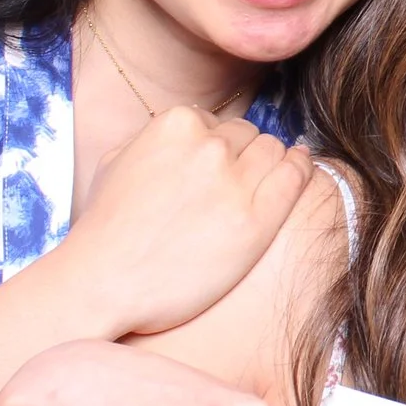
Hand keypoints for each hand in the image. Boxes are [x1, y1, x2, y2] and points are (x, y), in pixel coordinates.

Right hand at [59, 106, 311, 334]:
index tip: (216, 170)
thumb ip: (155, 137)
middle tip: (235, 185)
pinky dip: (301, 168)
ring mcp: (235, 181)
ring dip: (271, 163)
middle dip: (244, 156)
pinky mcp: (256, 220)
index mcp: (177, 123)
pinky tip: (300, 167)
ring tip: (264, 184)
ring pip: (274, 152)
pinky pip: (295, 177)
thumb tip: (193, 129)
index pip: (218, 124)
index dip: (219, 148)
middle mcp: (210, 145)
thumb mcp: (118, 160)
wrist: (103, 282)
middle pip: (249, 136)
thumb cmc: (105, 228)